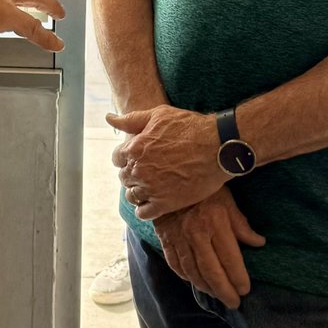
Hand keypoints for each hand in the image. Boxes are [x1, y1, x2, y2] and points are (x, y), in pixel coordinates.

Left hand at [109, 105, 223, 217]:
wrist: (218, 147)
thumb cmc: (190, 127)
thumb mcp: (158, 115)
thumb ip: (131, 120)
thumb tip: (108, 117)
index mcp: (134, 148)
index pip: (117, 158)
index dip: (128, 157)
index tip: (140, 157)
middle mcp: (139, 169)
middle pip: (124, 177)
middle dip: (134, 173)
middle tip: (151, 171)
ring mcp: (151, 188)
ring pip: (132, 195)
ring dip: (139, 191)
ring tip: (153, 186)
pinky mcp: (165, 204)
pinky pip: (143, 212)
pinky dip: (146, 208)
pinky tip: (156, 200)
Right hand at [153, 190, 264, 308]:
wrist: (167, 176)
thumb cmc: (203, 187)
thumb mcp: (227, 199)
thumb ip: (241, 224)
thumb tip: (258, 242)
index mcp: (216, 223)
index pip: (230, 258)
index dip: (238, 278)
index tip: (245, 290)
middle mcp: (196, 233)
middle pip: (211, 271)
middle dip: (224, 291)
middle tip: (233, 303)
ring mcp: (178, 237)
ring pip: (192, 271)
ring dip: (205, 287)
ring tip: (216, 295)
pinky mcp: (165, 237)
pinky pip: (175, 263)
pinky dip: (185, 276)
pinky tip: (194, 281)